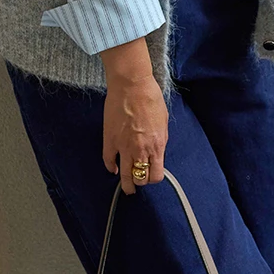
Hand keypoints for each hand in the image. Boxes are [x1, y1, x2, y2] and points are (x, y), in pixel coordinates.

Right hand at [102, 71, 167, 194]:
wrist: (132, 85)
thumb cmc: (151, 99)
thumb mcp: (164, 122)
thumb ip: (160, 140)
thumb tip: (156, 151)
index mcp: (156, 146)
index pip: (156, 175)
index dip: (153, 178)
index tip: (151, 176)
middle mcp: (140, 150)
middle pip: (140, 178)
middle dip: (140, 182)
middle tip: (137, 183)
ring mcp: (123, 146)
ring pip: (124, 175)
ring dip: (126, 183)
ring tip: (126, 187)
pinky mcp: (110, 140)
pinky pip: (108, 160)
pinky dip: (111, 167)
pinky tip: (113, 169)